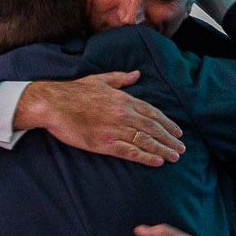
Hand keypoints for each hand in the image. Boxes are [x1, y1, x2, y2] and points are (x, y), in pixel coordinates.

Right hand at [15, 73, 183, 166]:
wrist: (53, 103)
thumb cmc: (74, 91)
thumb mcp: (100, 80)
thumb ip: (121, 79)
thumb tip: (136, 74)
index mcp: (124, 99)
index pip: (152, 113)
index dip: (167, 123)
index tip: (178, 132)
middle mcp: (124, 114)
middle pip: (153, 128)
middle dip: (170, 139)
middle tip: (181, 149)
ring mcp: (115, 129)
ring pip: (145, 140)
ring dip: (163, 149)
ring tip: (174, 157)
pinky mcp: (104, 143)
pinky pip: (130, 151)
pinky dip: (145, 156)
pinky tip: (157, 161)